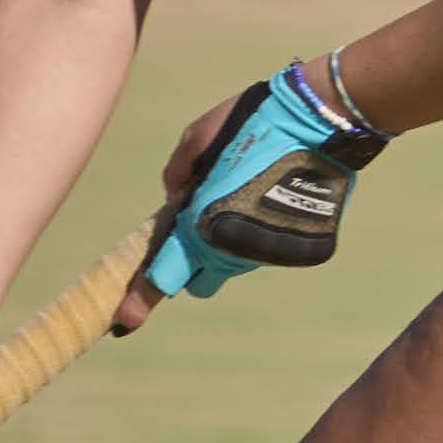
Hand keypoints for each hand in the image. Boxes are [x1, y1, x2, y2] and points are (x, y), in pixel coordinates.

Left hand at [122, 60, 384, 326]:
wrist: (317, 124)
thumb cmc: (251, 123)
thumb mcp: (196, 137)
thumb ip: (177, 173)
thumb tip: (177, 195)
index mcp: (200, 227)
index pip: (164, 275)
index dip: (142, 298)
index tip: (125, 319)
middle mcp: (231, 251)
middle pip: (199, 279)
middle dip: (193, 260)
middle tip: (203, 219)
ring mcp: (266, 254)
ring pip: (232, 262)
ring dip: (229, 240)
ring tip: (248, 189)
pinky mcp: (295, 250)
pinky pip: (263, 249)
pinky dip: (261, 231)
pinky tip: (273, 192)